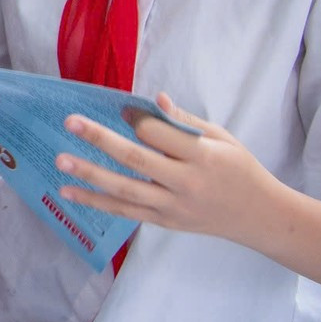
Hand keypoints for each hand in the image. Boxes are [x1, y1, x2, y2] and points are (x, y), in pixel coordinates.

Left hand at [56, 92, 278, 240]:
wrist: (259, 217)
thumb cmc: (239, 170)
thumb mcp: (223, 140)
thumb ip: (186, 122)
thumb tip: (156, 99)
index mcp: (203, 158)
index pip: (162, 136)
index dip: (139, 119)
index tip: (121, 108)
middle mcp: (186, 184)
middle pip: (138, 160)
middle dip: (102, 140)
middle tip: (70, 122)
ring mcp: (173, 206)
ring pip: (126, 191)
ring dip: (90, 175)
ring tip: (61, 160)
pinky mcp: (165, 222)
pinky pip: (126, 212)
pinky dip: (96, 202)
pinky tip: (69, 192)